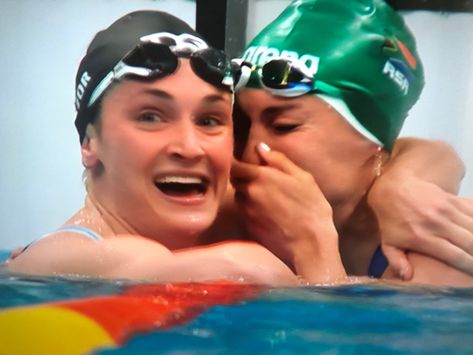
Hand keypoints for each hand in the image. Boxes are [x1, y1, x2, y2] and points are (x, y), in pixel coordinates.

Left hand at [231, 143, 345, 282]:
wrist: (310, 246)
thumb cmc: (312, 209)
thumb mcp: (303, 178)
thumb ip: (279, 160)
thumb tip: (260, 148)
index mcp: (261, 177)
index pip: (234, 164)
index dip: (237, 163)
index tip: (244, 164)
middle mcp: (248, 193)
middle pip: (234, 180)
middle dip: (243, 178)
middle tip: (260, 181)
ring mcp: (246, 211)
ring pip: (238, 197)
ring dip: (246, 195)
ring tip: (266, 199)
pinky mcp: (247, 227)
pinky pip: (243, 213)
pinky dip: (250, 211)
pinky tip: (268, 214)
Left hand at [369, 174, 472, 279]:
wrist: (392, 188)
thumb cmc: (390, 219)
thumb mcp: (388, 243)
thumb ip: (397, 261)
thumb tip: (407, 278)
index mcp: (422, 237)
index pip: (457, 256)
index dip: (470, 266)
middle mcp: (437, 224)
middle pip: (471, 243)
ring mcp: (446, 210)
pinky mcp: (451, 199)